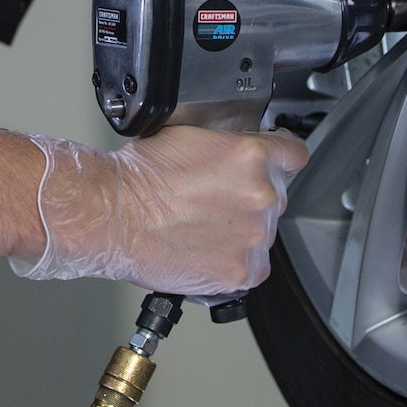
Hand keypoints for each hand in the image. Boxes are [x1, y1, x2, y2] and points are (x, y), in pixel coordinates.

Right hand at [10, 126, 309, 295]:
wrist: (112, 215)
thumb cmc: (138, 178)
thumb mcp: (187, 135)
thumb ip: (227, 142)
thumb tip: (238, 146)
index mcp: (252, 156)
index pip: (294, 154)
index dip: (278, 157)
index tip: (270, 164)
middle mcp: (261, 195)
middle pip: (275, 194)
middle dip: (249, 196)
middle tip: (214, 200)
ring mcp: (255, 236)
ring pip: (263, 232)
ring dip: (241, 230)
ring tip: (201, 227)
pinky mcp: (243, 271)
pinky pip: (252, 266)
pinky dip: (232, 261)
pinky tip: (204, 249)